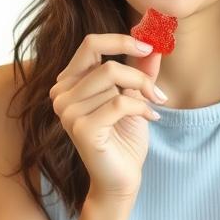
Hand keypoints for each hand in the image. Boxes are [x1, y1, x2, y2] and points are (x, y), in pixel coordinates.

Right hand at [48, 33, 164, 200]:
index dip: (121, 40)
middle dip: (139, 76)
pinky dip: (140, 108)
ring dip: (142, 94)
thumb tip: (154, 43)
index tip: (148, 46)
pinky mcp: (81, 128)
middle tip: (157, 93)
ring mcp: (67, 112)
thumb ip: (140, 70)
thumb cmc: (124, 138)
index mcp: (69, 82)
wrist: (121, 179)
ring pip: (114, 81)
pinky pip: (119, 102)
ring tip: (151, 109)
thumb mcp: (135, 96)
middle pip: (107, 64)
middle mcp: (61, 94)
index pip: (91, 44)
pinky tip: (149, 119)